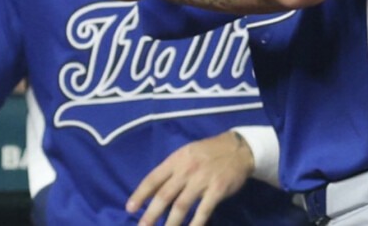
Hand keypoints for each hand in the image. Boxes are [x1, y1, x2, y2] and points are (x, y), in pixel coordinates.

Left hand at [127, 130, 253, 225]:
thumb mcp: (185, 154)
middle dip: (151, 213)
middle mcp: (185, 170)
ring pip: (181, 205)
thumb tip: (152, 189)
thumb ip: (170, 170)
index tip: (130, 208)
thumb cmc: (206, 152)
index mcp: (174, 160)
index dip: (140, 194)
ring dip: (171, 223)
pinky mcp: (217, 190)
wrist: (237, 149)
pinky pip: (204, 210)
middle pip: (164, 195)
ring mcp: (202, 181)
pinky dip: (196, 223)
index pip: (152, 179)